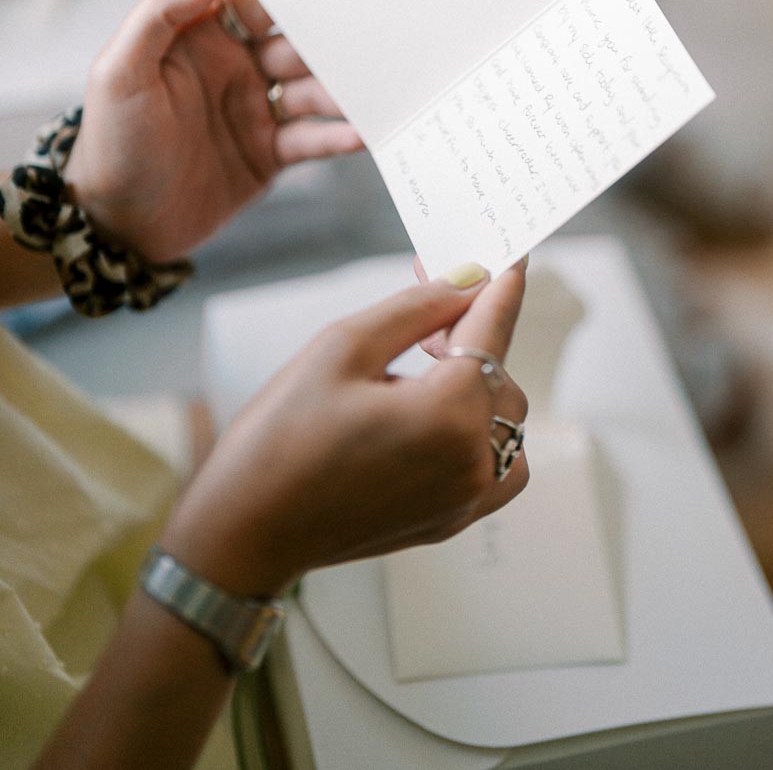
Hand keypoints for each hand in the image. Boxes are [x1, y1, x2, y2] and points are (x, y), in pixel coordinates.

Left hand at [64, 0, 361, 263]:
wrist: (115, 224)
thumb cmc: (110, 142)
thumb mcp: (120, 70)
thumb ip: (161, 12)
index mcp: (202, 41)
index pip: (255, 6)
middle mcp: (235, 71)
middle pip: (295, 48)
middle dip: (332, 43)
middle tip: (374, 38)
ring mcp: (254, 113)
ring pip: (311, 93)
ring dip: (342, 90)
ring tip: (377, 89)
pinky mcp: (268, 156)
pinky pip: (312, 140)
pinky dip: (339, 136)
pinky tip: (363, 133)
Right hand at [162, 264, 528, 595]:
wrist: (243, 531)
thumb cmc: (279, 437)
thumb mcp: (341, 347)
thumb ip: (417, 308)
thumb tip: (469, 280)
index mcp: (447, 416)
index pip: (493, 331)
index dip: (501, 286)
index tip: (514, 255)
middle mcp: (471, 464)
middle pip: (502, 376)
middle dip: (471, 338)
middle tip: (425, 318)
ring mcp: (464, 501)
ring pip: (506, 421)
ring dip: (478, 387)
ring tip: (423, 370)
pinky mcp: (451, 521)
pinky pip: (496, 465)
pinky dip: (480, 432)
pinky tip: (434, 415)